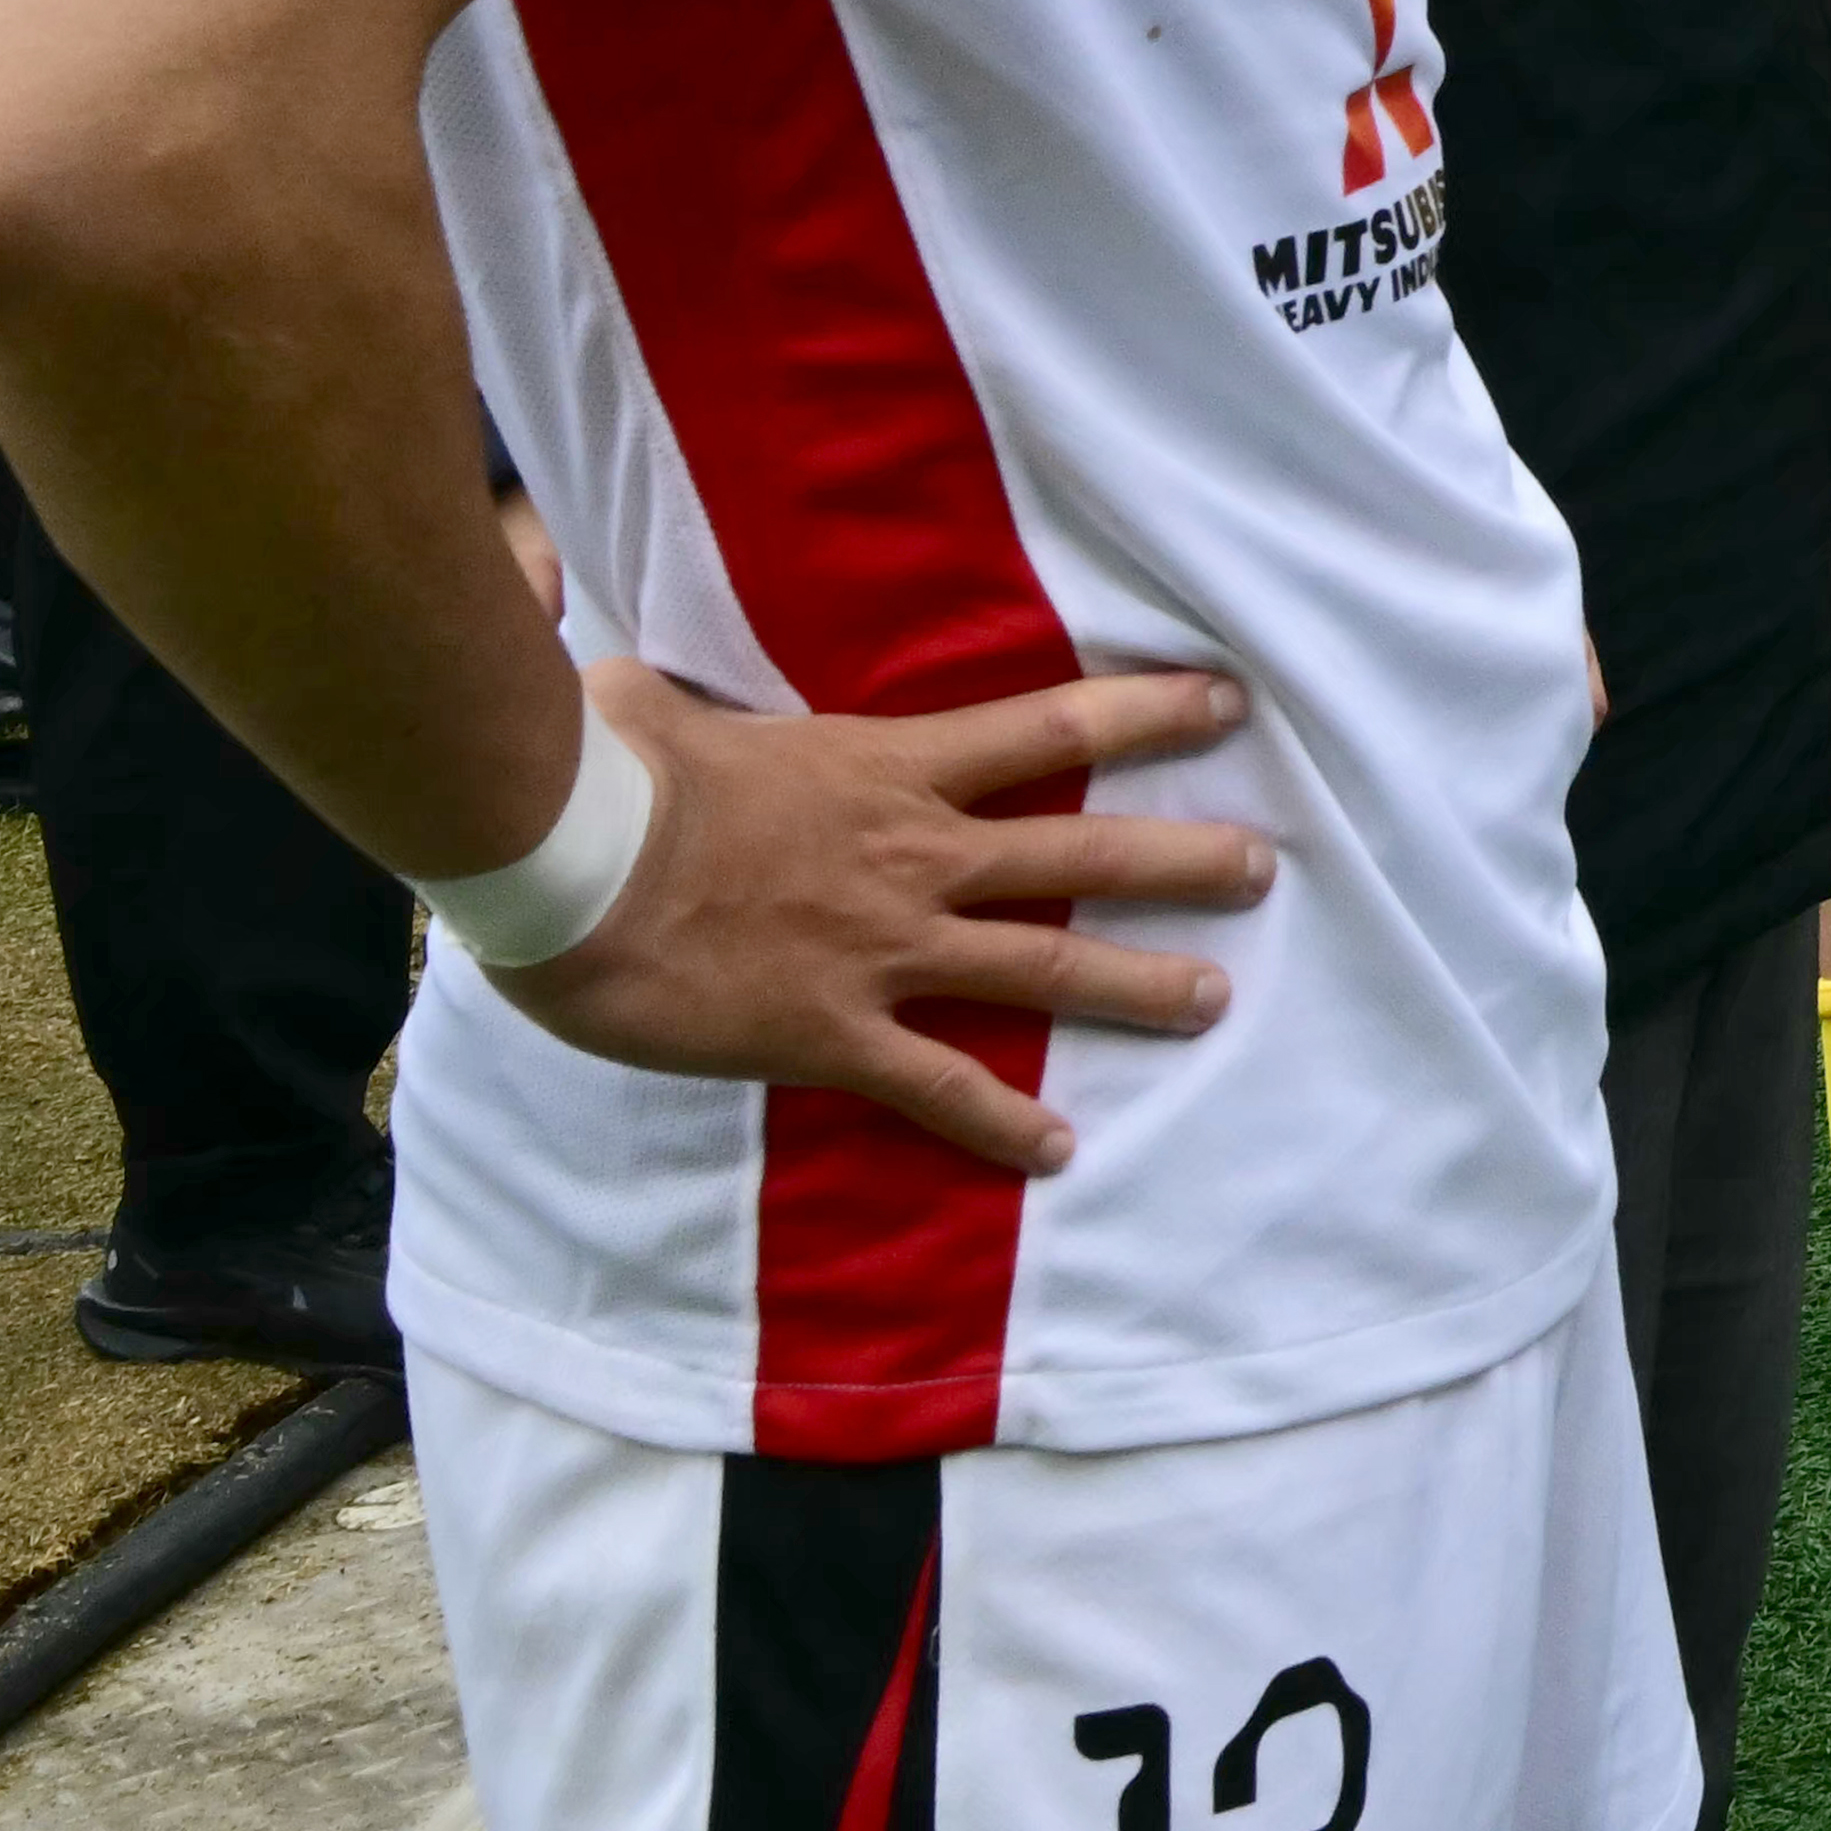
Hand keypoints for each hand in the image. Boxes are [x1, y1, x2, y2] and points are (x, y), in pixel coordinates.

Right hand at [500, 658, 1270, 1176]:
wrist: (568, 867)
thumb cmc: (606, 773)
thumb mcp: (654, 699)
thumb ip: (675, 691)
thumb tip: (624, 679)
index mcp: (891, 767)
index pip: (1053, 727)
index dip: (1149, 713)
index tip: (1227, 703)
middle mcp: (917, 855)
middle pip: (1083, 853)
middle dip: (1182, 862)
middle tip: (1263, 868)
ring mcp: (886, 948)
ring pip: (1045, 968)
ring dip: (1136, 987)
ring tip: (1214, 1001)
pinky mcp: (835, 1033)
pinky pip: (939, 1085)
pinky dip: (1001, 1123)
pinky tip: (1058, 1151)